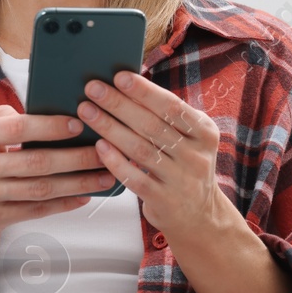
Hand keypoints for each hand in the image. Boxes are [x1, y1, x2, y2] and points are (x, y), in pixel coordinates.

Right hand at [0, 105, 115, 250]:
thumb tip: (39, 111)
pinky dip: (62, 204)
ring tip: (103, 177)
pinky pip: (35, 210)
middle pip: (36, 162)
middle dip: (76, 157)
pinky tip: (82, 197)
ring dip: (77, 183)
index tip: (78, 123)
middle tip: (104, 152)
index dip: (49, 126)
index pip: (16, 128)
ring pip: (41, 189)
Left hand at [76, 71, 233, 243]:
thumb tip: (126, 84)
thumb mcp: (188, 139)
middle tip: (92, 89)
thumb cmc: (184, 165)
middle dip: (118, 104)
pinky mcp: (164, 201)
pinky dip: (115, 160)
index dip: (144, 91)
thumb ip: (166, 117)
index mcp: (204, 132)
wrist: (199, 215)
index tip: (118, 76)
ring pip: (139, 149)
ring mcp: (181, 180)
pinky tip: (98, 146)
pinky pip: (134, 178)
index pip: (172, 107)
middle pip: (151, 125)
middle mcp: (196, 156)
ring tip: (86, 111)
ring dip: (109, 127)